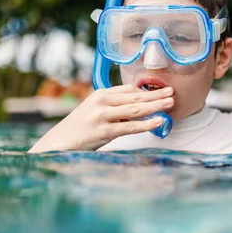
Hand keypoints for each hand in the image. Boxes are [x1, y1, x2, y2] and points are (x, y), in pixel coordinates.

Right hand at [28, 84, 173, 152]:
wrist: (58, 143)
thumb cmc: (80, 129)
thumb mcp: (95, 112)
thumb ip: (115, 108)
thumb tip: (140, 108)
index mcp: (100, 94)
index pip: (128, 89)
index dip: (147, 90)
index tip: (162, 89)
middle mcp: (101, 102)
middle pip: (135, 97)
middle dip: (156, 95)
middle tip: (172, 92)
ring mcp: (102, 116)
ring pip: (135, 109)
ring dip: (156, 106)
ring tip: (170, 104)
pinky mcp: (104, 131)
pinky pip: (130, 127)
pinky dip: (147, 124)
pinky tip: (159, 121)